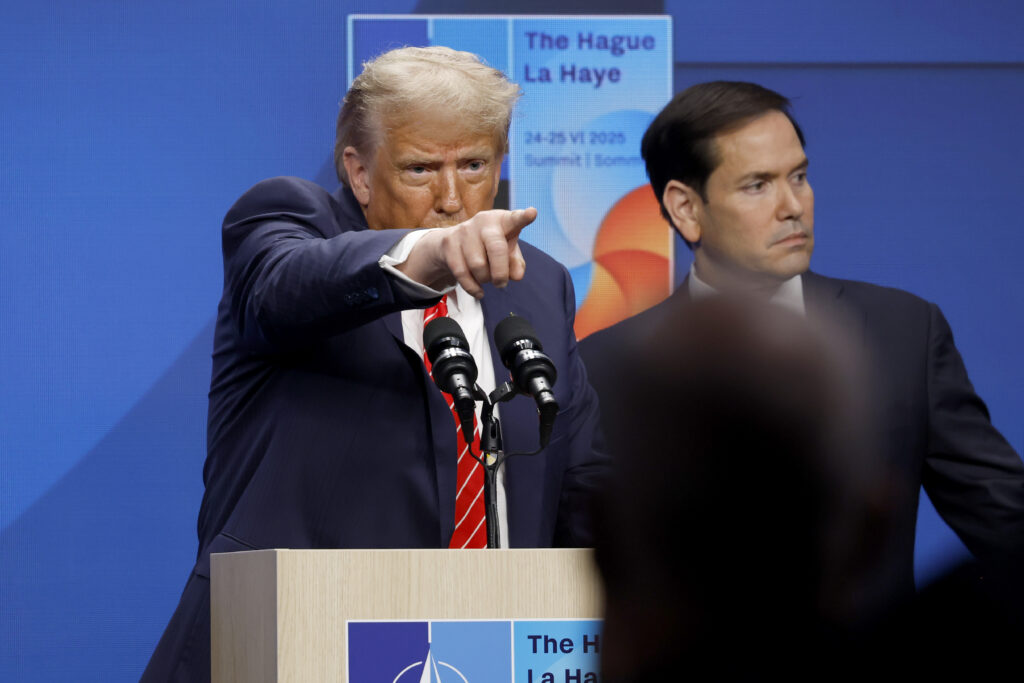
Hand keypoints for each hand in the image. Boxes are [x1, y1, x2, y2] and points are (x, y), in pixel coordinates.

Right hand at [398, 208, 536, 297]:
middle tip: (501, 284)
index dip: (523, 217)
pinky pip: (462, 273)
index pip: (514, 219)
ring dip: (484, 279)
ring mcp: (464, 231)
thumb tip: (516, 276)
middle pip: (496, 248)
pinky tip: (478, 291)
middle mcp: (483, 221)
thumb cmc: (488, 246)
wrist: (452, 243)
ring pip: (478, 265)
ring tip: (486, 278)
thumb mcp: (506, 252)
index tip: (532, 213)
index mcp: (502, 220)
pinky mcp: (449, 244)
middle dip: (500, 272)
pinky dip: (472, 288)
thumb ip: (515, 263)